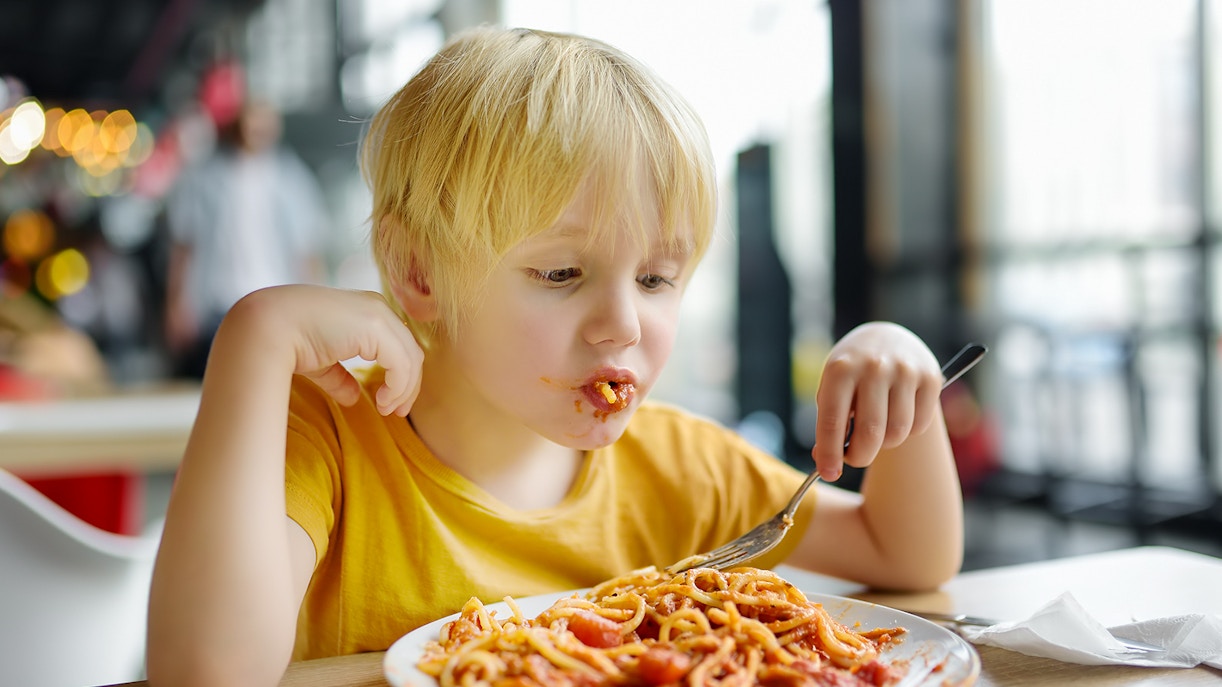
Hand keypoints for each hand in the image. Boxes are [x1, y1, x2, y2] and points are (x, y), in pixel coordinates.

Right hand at [225, 285, 423, 416]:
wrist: (268, 328)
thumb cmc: (287, 341)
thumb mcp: (321, 361)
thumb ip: (340, 377)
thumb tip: (353, 398)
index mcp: (366, 310)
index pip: (398, 345)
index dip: (400, 376)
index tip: (388, 403)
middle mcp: (376, 307)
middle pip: (410, 351)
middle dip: (408, 385)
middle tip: (397, 412)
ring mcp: (378, 314)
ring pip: (411, 358)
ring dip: (404, 389)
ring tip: (387, 410)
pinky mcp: (376, 326)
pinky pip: (402, 363)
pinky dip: (399, 387)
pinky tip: (382, 402)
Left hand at [811, 322, 941, 480]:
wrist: (886, 337)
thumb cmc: (852, 372)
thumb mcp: (832, 387)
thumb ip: (829, 422)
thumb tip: (826, 462)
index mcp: (841, 369)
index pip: (833, 421)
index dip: (830, 454)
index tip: (829, 474)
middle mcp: (874, 366)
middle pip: (870, 433)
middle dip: (859, 456)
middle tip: (854, 458)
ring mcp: (905, 370)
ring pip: (897, 433)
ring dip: (885, 443)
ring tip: (876, 429)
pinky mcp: (931, 377)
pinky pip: (919, 426)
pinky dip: (907, 432)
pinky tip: (896, 416)